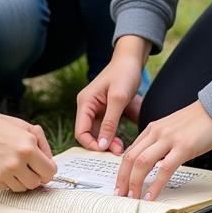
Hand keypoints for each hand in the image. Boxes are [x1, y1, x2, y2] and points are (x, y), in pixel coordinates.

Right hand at [0, 103, 56, 190]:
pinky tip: (5, 169)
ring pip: (24, 188)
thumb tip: (50, 163)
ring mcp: (6, 171)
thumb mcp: (25, 128)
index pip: (50, 171)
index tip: (44, 169)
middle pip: (38, 183)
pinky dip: (10, 181)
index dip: (48, 171)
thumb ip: (42, 145)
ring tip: (17, 169)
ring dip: (23, 181)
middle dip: (36, 177)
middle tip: (30, 170)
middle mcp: (19, 160)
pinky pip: (10, 188)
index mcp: (29, 147)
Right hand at [75, 37, 147, 154]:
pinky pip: (105, 129)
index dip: (91, 145)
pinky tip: (122, 141)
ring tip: (122, 148)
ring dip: (108, 143)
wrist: (131, 60)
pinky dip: (112, 137)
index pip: (80, 132)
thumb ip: (110, 122)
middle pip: (88, 134)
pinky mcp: (105, 111)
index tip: (107, 152)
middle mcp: (87, 107)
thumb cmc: (124, 73)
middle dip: (101, 145)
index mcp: (85, 103)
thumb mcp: (118, 98)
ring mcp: (96, 109)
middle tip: (119, 151)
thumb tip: (102, 145)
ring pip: (97, 134)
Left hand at [115, 100, 211, 200]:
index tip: (120, 184)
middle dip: (123, 179)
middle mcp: (156, 132)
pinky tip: (151, 196)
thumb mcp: (171, 130)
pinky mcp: (183, 147)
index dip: (122, 170)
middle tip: (120, 194)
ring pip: (142, 163)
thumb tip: (152, 164)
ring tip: (132, 198)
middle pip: (131, 158)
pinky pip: (164, 169)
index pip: (130, 151)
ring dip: (134, 183)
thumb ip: (159, 143)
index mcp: (152, 129)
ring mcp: (169, 139)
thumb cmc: (197, 123)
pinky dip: (155, 185)